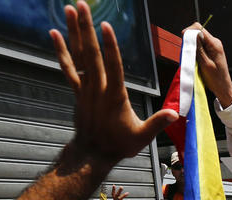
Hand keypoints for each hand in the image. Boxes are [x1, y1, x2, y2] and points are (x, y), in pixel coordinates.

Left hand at [49, 1, 175, 168]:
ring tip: (69, 9)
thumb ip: (157, 123)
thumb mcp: (142, 136)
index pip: (113, 66)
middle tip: (82, 5)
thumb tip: (176, 113)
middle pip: (91, 53)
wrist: (93, 153)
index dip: (110, 46)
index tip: (106, 26)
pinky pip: (68, 66)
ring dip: (73, 31)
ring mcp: (86, 87)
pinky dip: (61, 49)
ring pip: (79, 55)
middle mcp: (98, 87)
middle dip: (86, 28)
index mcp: (115, 96)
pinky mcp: (78, 90)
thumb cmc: (120, 144)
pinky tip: (55, 32)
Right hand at [192, 25, 231, 107]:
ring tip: (193, 58)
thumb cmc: (216, 79)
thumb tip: (191, 34)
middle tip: (187, 52)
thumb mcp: (205, 64)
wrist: (223, 88)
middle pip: (197, 32)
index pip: (199, 29)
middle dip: (190, 40)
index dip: (189, 32)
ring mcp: (212, 46)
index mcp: (215, 44)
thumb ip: (199, 49)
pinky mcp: (210, 51)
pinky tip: (195, 59)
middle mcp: (214, 42)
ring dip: (192, 46)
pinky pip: (199, 46)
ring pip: (197, 39)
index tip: (183, 42)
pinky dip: (195, 50)